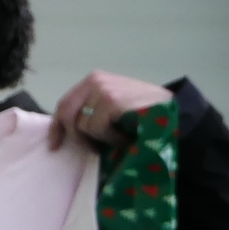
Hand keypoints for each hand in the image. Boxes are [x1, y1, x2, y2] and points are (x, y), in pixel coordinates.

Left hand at [49, 71, 172, 149]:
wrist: (174, 111)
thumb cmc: (143, 115)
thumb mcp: (112, 109)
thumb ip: (91, 111)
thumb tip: (64, 132)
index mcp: (92, 81)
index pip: (64, 104)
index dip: (57, 126)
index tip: (54, 146)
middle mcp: (95, 80)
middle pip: (66, 114)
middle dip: (76, 137)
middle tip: (94, 149)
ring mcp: (102, 89)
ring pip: (82, 126)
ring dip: (100, 139)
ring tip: (120, 137)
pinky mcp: (110, 100)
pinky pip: (96, 129)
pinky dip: (110, 138)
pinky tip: (126, 136)